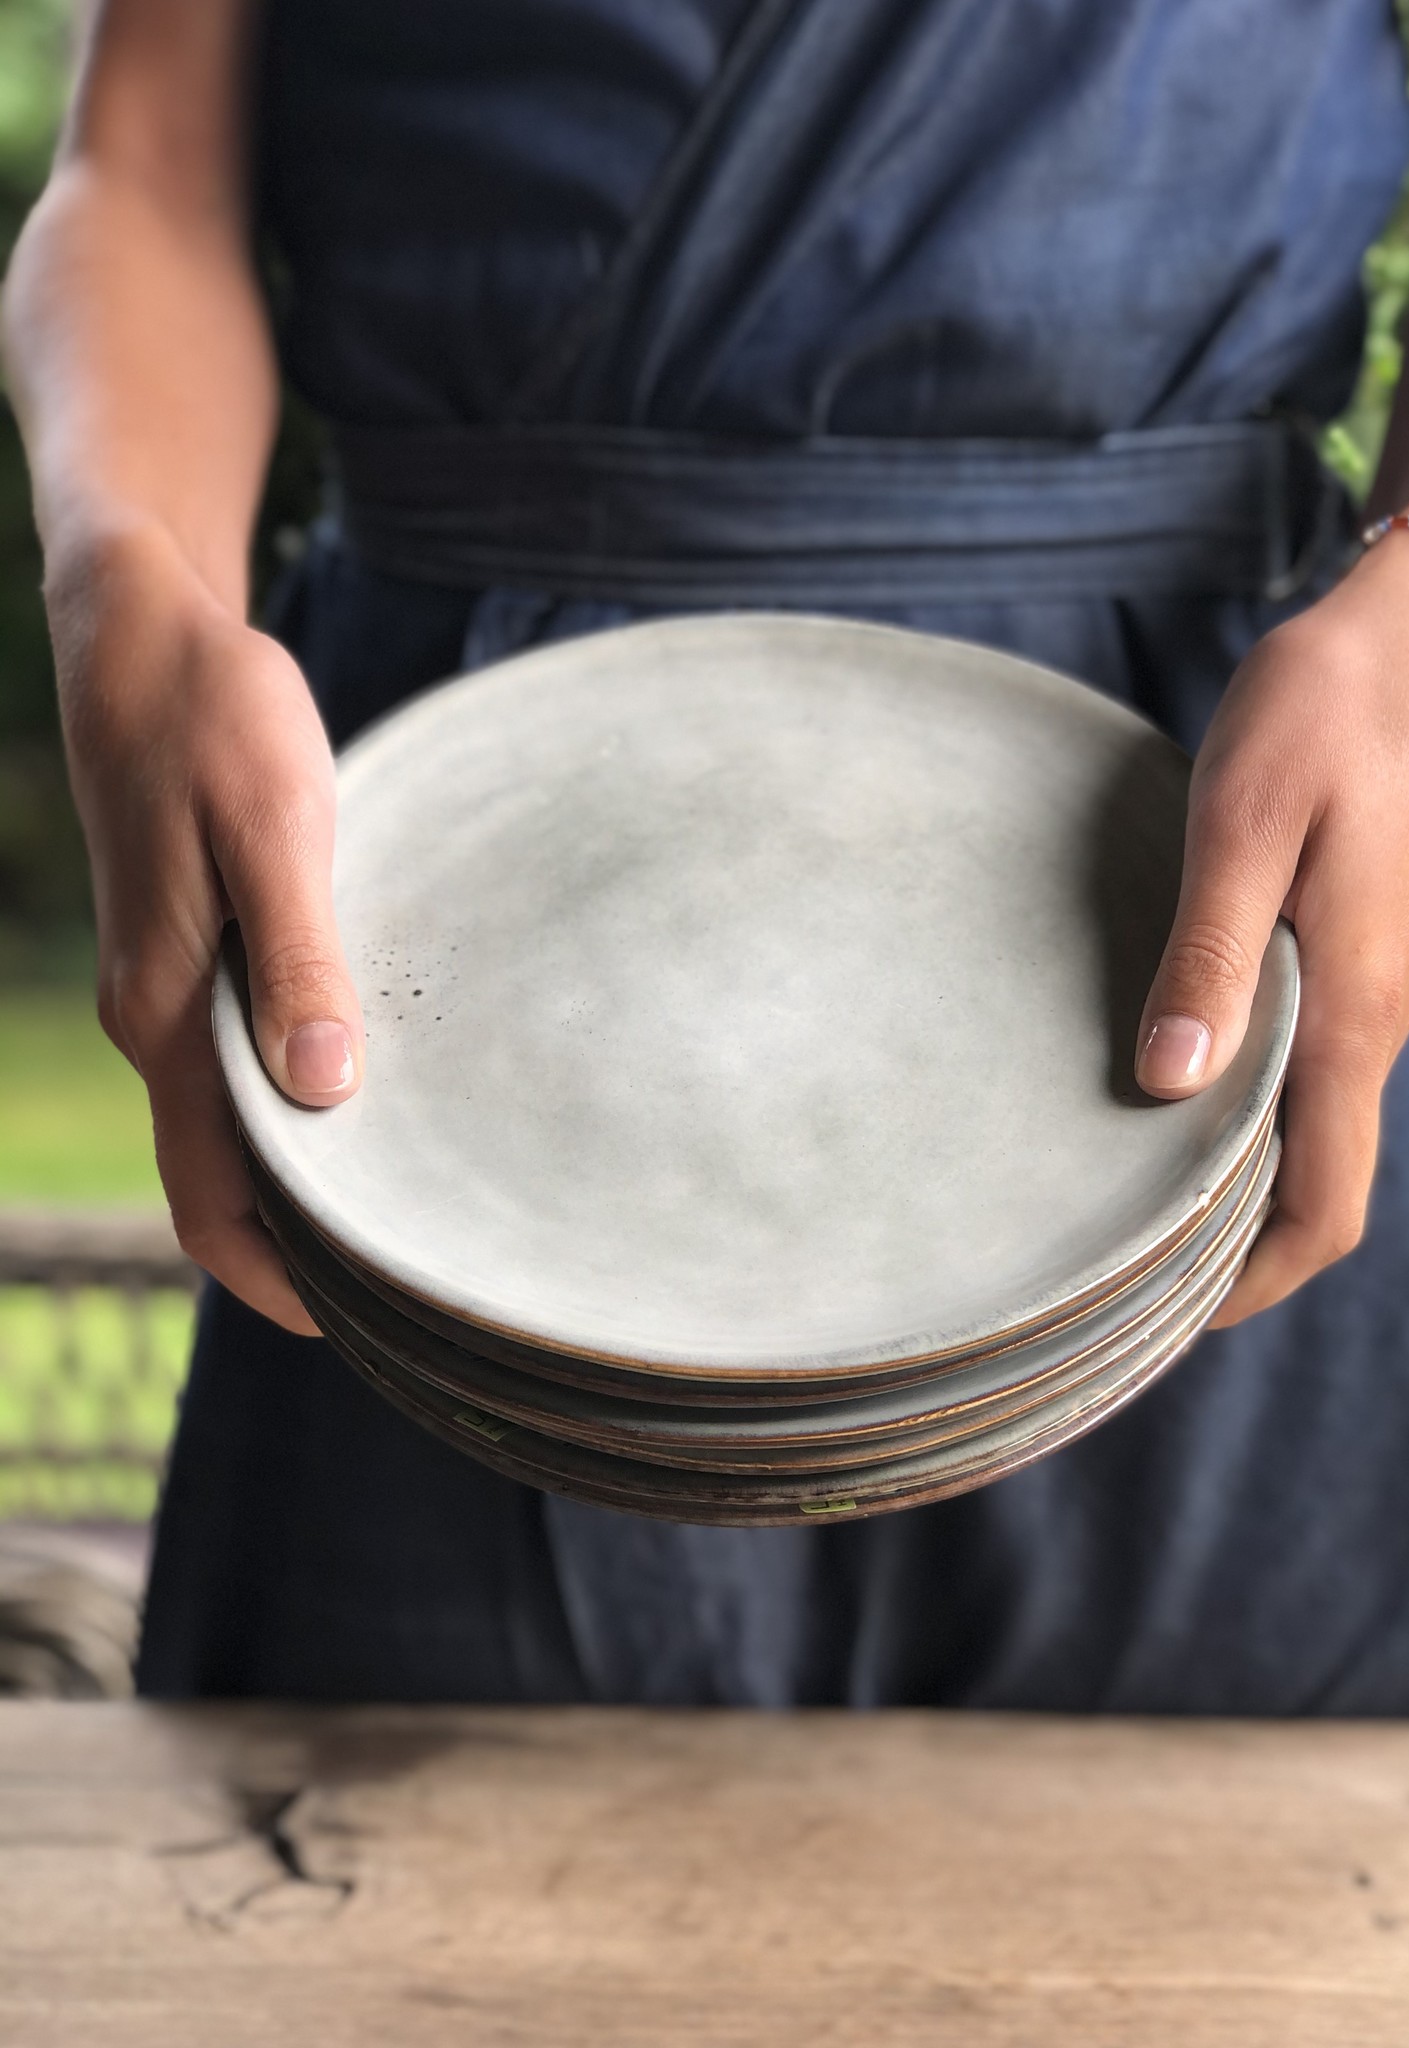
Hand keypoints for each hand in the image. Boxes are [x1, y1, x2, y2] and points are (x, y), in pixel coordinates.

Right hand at [48, 520, 363, 1332]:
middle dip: (303, 1241)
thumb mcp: (272, 826)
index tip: (356, 1324)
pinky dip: (296, 1100)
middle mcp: (157, 1017)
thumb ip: (295, 958)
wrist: (139, 632)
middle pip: (223, 1176)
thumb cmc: (212, 715)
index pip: (210, 1195)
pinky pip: (238, 1059)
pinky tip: (371, 1092)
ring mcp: (168, 985)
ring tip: (408, 1199)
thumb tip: (323, 1091)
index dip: (274, 1275)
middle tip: (413, 1276)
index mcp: (168, 1011)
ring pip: (232, 1120)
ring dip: (306, 1172)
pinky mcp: (192, 946)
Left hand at [1134, 533, 1408, 1324]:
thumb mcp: (1243, 826)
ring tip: (1138, 1202)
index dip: (1257, 1278)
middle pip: (1323, 1185)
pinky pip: (1310, 1071)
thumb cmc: (1321, 713)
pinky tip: (1176, 1093)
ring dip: (1242, 1184)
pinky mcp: (1353, 946)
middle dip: (1242, 1252)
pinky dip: (1250, 1114)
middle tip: (1132, 1283)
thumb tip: (1170, 1084)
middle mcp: (1373, 1019)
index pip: (1325, 1200)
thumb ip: (1211, 957)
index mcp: (1353, 1012)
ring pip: (1315, 1130)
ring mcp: (1370, 986)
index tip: (1169, 1319)